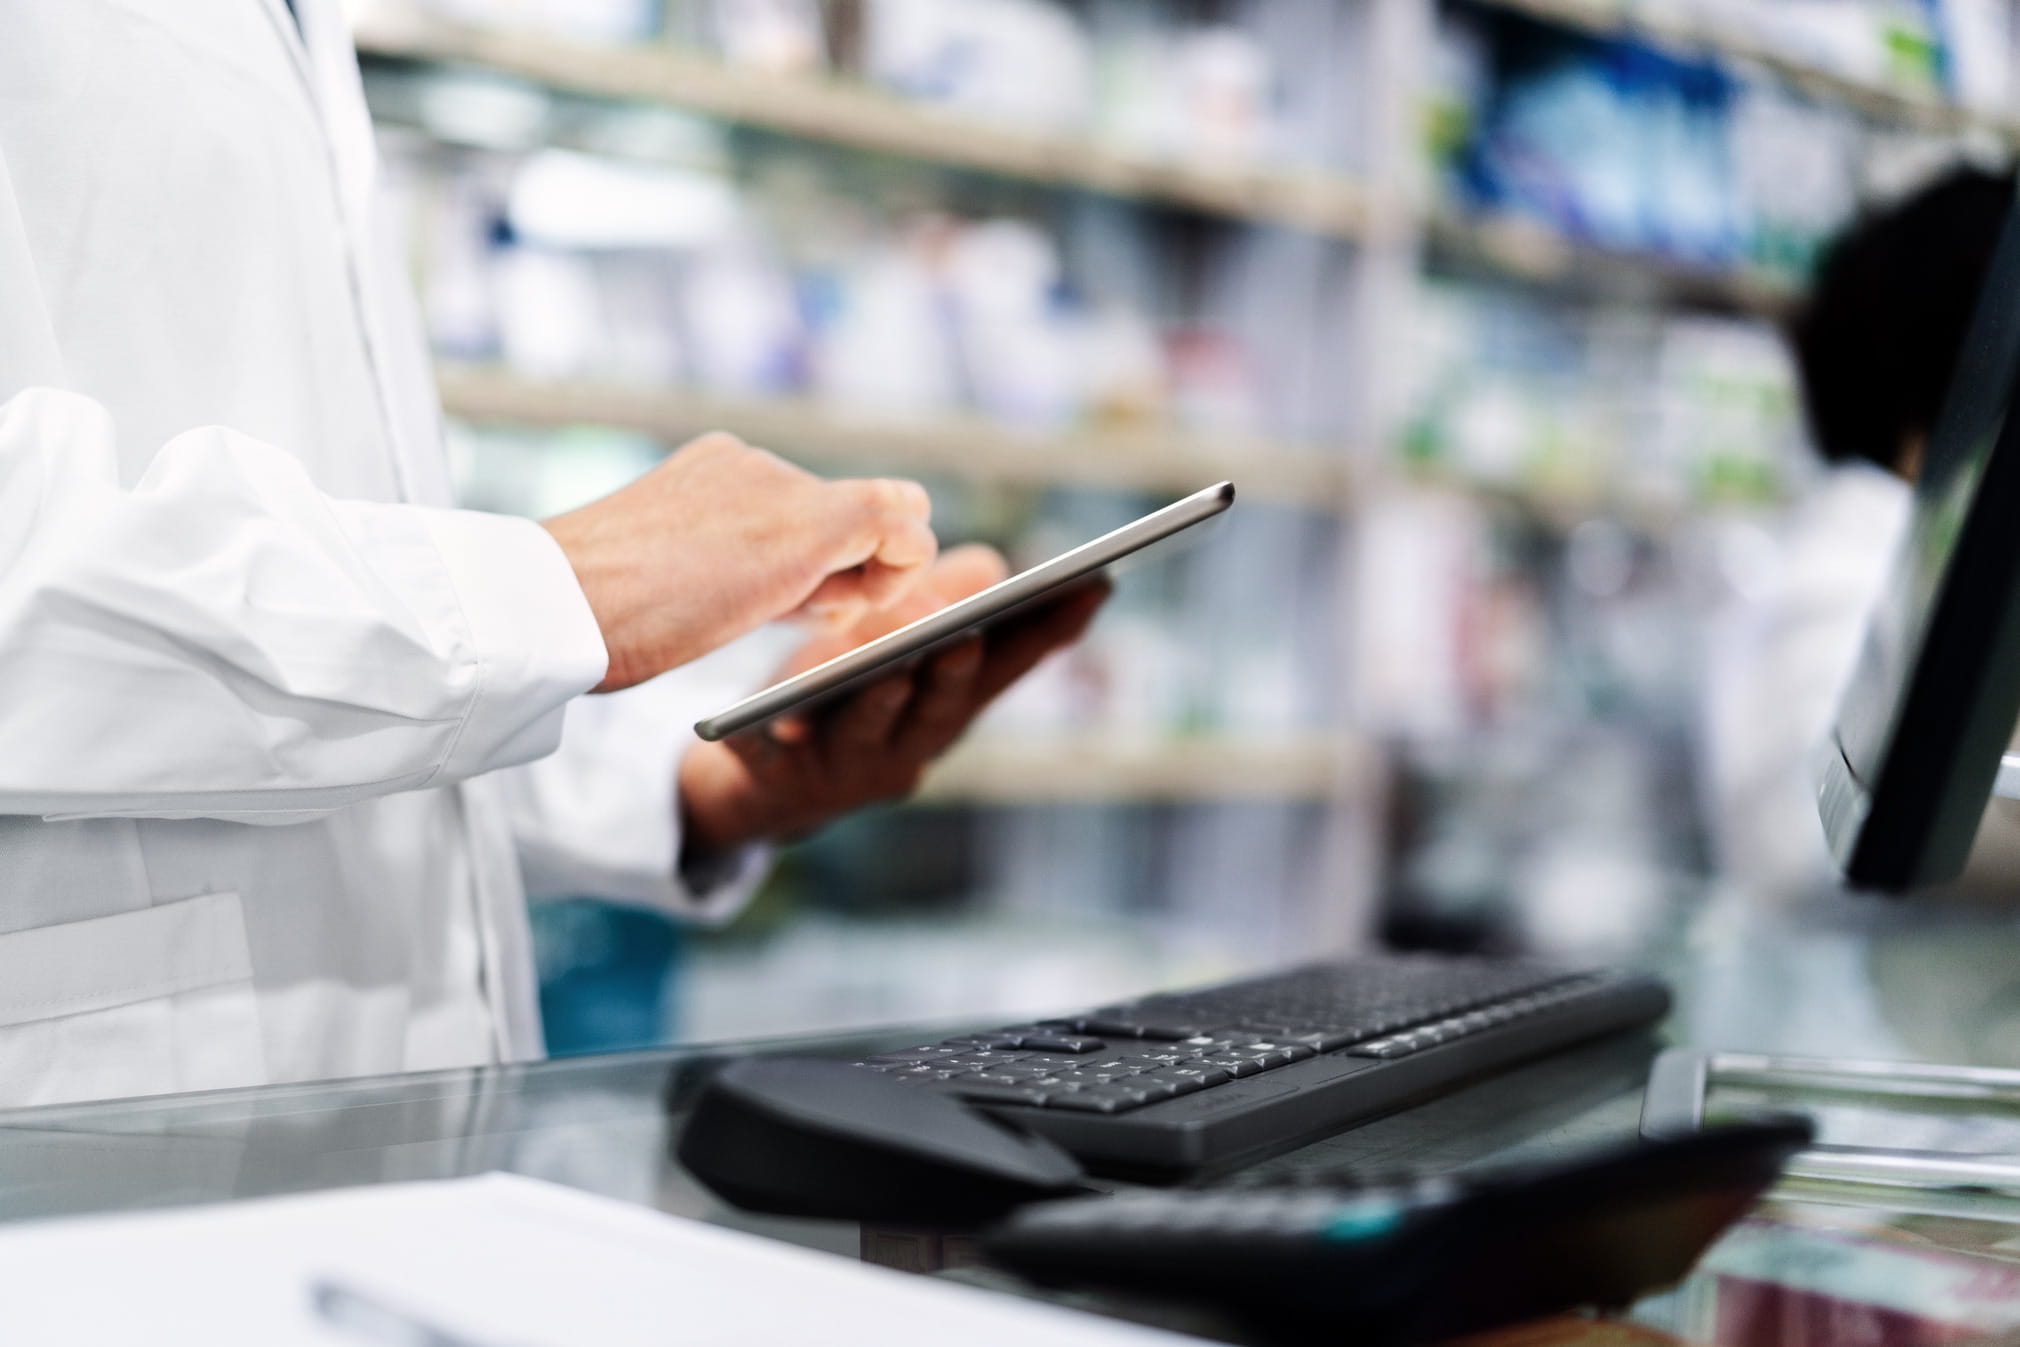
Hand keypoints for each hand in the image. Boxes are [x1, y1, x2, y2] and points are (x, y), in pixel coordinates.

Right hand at [541, 433, 937, 692]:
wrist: (560, 600)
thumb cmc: (592, 612)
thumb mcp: (662, 577)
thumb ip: (724, 571)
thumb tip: (790, 594)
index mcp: (710, 472)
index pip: (796, 508)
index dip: (816, 557)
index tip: (799, 603)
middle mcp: (751, 464)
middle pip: (843, 517)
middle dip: (849, 571)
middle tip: (816, 612)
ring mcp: (782, 486)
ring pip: (879, 522)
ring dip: (870, 578)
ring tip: (821, 614)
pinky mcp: (813, 522)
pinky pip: (902, 527)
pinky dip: (905, 567)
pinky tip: (874, 604)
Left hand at [678, 545, 1108, 856]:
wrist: (766, 777)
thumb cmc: (843, 688)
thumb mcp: (894, 639)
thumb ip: (942, 604)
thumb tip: (994, 568)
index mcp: (948, 702)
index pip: (1010, 663)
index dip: (1051, 630)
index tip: (1094, 585)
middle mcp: (912, 743)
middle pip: (943, 705)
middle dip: (957, 672)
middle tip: (969, 635)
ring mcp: (851, 767)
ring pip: (870, 728)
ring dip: (883, 700)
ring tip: (887, 668)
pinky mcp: (784, 778)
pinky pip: (780, 756)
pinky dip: (780, 736)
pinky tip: (780, 719)